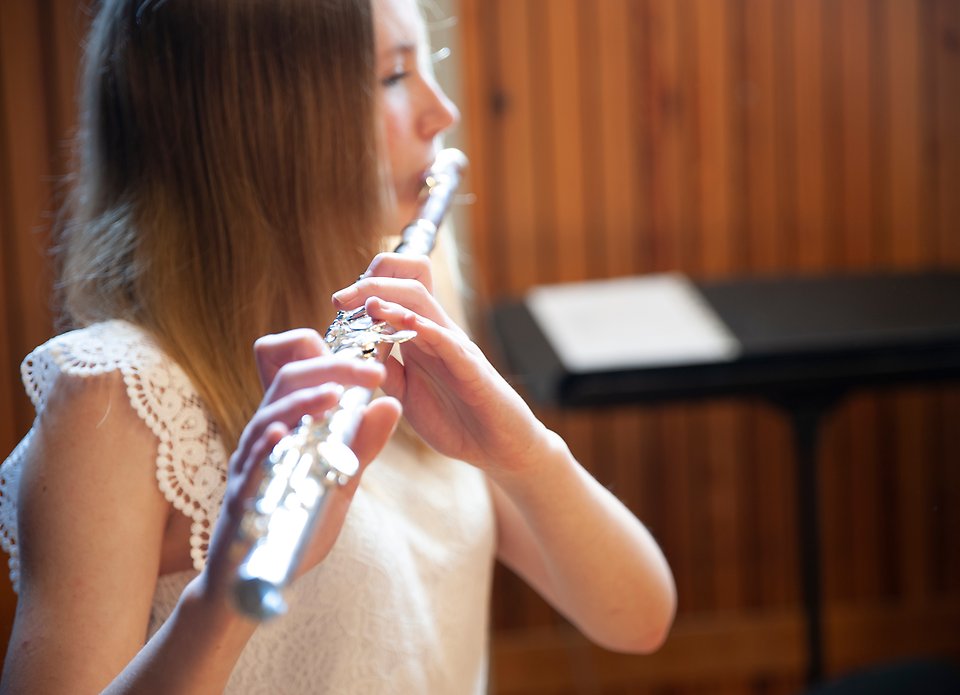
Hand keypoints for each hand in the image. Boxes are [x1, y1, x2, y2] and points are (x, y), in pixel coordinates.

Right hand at [201, 329, 401, 606]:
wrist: (249, 576)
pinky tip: (281, 434)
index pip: (302, 372)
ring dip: (301, 402)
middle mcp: (265, 436)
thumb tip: (390, 404)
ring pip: (267, 417)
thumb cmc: (293, 518)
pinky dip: (264, 447)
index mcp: (287, 424)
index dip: (334, 357)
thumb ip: (361, 443)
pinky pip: (248, 467)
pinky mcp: (240, 498)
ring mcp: (249, 465)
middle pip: (287, 381)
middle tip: (373, 373)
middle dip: (330, 369)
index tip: (377, 365)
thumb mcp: (337, 477)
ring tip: (334, 394)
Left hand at [332, 253, 547, 472]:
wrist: (495, 447)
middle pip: (410, 283)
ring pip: (425, 305)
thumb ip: (385, 370)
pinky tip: (408, 324)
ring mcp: (455, 347)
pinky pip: (449, 342)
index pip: (399, 289)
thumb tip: (354, 351)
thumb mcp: (406, 394)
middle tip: (341, 300)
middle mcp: (438, 333)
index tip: (340, 303)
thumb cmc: (454, 419)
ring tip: (367, 303)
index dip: (369, 285)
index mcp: (420, 336)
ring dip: (392, 299)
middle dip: (372, 283)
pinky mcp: (471, 369)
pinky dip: (428, 330)